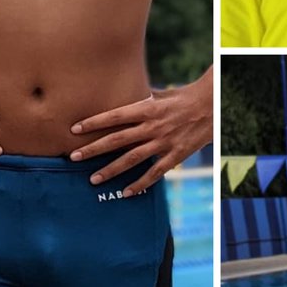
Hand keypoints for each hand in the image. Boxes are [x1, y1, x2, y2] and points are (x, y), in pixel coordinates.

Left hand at [69, 68, 212, 195]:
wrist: (213, 106)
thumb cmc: (186, 97)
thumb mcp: (163, 94)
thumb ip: (143, 99)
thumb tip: (126, 98)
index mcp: (148, 108)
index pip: (115, 116)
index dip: (94, 122)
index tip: (75, 129)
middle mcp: (153, 126)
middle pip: (117, 140)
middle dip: (93, 149)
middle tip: (73, 157)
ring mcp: (163, 142)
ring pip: (131, 159)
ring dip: (110, 170)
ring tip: (93, 179)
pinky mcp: (175, 155)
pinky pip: (154, 173)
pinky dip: (140, 184)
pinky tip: (126, 192)